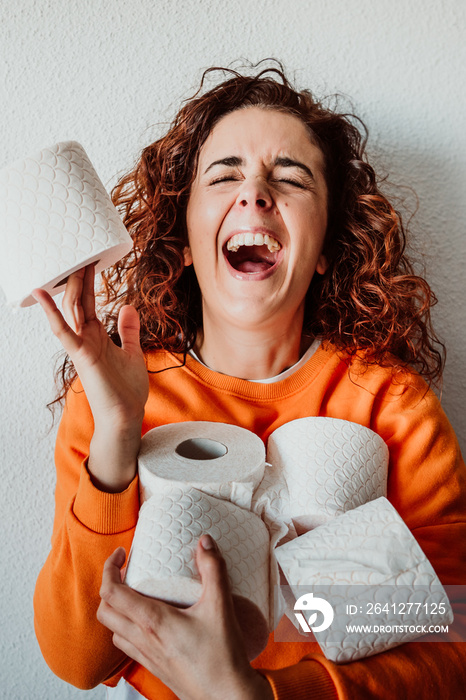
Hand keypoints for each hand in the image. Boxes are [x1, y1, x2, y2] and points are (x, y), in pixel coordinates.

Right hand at [33, 265, 148, 490]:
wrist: (126, 416)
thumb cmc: (127, 390)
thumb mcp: (132, 352)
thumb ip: (128, 331)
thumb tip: (128, 307)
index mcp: (96, 336)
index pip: (89, 302)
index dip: (90, 281)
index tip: (92, 259)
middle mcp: (85, 338)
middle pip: (79, 301)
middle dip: (80, 276)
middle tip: (82, 250)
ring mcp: (81, 346)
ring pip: (71, 310)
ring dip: (71, 286)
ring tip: (70, 262)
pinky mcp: (81, 355)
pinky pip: (63, 331)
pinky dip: (52, 312)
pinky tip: (42, 293)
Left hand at [97, 536, 273, 699]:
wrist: (227, 697)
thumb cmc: (222, 656)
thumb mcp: (220, 606)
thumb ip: (213, 569)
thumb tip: (205, 542)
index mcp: (152, 621)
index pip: (111, 592)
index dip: (109, 568)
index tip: (121, 555)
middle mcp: (143, 640)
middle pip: (105, 611)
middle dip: (108, 586)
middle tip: (125, 571)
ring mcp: (146, 656)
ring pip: (113, 630)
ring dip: (116, 609)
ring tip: (134, 594)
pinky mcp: (154, 668)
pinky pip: (127, 646)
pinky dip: (126, 629)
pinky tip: (146, 623)